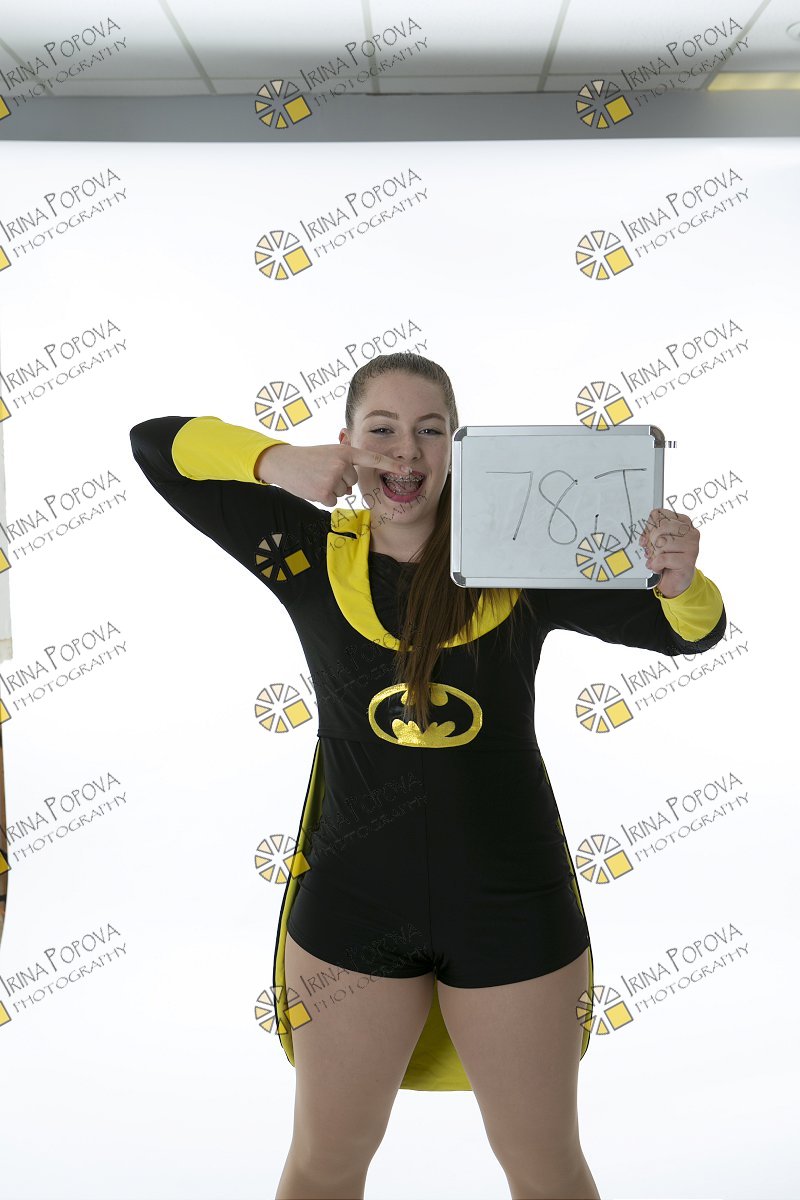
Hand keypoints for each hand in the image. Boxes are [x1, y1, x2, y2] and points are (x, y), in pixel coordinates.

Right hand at [256, 443, 412, 506]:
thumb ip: (346, 463)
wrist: (283, 462)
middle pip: (353, 482)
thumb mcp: (330, 452)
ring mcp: (333, 478)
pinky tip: (313, 486)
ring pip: (343, 492)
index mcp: (345, 451)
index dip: (392, 465)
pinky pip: (333, 501)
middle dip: (340, 480)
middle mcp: (342, 464)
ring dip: (331, 488)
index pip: (373, 459)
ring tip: (316, 477)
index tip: (408, 470)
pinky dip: (323, 497)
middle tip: (322, 472)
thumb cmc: (308, 458)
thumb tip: (353, 486)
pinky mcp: (324, 492)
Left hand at [639, 508, 698, 597]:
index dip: (648, 527)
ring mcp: (691, 546)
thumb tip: (645, 538)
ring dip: (654, 555)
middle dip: (651, 541)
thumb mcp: (657, 542)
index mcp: (683, 522)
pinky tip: (659, 567)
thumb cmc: (667, 559)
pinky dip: (656, 565)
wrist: (675, 581)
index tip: (648, 537)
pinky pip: (662, 558)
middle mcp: (690, 532)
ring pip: (661, 542)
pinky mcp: (688, 560)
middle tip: (652, 551)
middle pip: (659, 527)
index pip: (658, 514)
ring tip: (658, 560)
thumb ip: (650, 533)